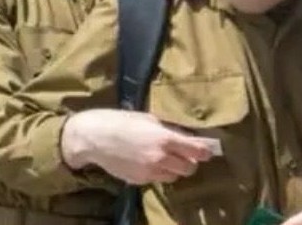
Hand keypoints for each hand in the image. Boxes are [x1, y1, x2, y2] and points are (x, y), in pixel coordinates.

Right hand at [60, 109, 214, 184]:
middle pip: (189, 168)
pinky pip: (157, 180)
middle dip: (189, 162)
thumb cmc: (122, 121)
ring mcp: (149, 172)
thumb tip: (187, 137)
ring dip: (174, 169)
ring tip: (165, 158)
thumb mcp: (149, 119)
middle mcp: (160, 158)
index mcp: (165, 139)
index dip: (205, 152)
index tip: (208, 151)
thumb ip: (169, 130)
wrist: (94, 138)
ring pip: (174, 177)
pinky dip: (159, 173)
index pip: (197, 151)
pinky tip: (148, 162)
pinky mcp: (139, 181)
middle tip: (184, 154)